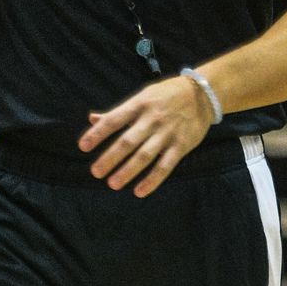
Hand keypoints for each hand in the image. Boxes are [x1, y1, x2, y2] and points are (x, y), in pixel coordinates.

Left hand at [78, 75, 211, 196]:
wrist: (203, 93)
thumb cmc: (166, 95)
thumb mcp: (142, 97)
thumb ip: (117, 111)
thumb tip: (92, 119)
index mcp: (138, 105)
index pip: (113, 120)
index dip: (97, 134)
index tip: (83, 147)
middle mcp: (152, 119)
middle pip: (127, 141)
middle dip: (110, 158)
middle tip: (96, 172)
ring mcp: (167, 133)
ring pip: (145, 156)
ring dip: (128, 171)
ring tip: (112, 184)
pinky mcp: (181, 145)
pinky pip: (165, 166)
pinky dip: (152, 180)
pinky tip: (139, 192)